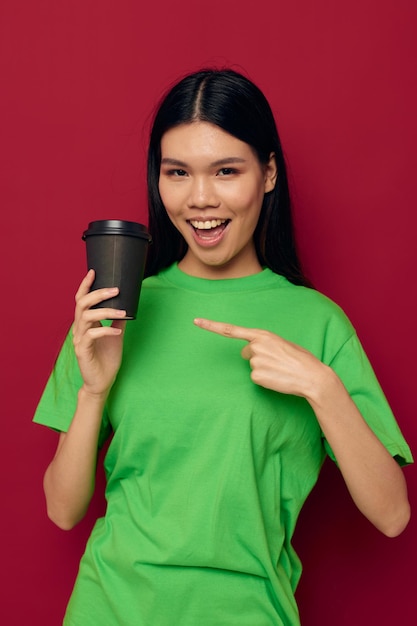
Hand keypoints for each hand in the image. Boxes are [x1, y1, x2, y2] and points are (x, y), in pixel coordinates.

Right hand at [72, 270, 126, 396]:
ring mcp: (79, 339)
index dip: (86, 285)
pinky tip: (117, 331)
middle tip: (115, 290)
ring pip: (86, 317)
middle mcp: (79, 329)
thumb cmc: (107, 359)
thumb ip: (118, 320)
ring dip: (105, 311)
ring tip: (122, 311)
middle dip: (98, 294)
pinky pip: (92, 335)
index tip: (93, 272)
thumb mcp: (116, 335)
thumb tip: (127, 305)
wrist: (101, 382)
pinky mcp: (83, 351)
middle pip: (82, 304)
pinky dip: (106, 330)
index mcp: (86, 323)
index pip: (81, 299)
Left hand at [194, 318, 327, 400]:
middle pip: (246, 352)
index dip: (211, 326)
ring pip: (252, 366)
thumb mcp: (283, 343)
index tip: (196, 322)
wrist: (312, 376)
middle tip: (276, 361)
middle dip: (257, 357)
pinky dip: (265, 380)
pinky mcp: (256, 376)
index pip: (231, 330)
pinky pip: (255, 378)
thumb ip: (265, 343)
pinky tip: (278, 378)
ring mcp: (255, 362)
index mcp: (262, 334)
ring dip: (263, 369)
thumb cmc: (300, 359)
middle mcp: (256, 346)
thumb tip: (251, 352)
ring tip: (280, 369)